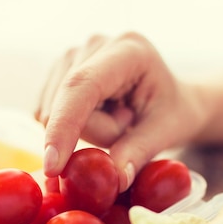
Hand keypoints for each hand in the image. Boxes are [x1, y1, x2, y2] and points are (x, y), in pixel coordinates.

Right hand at [35, 32, 203, 191]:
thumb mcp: (167, 131)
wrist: (168, 98)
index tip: (52, 166)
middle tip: (128, 126)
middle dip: (92, 134)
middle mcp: (94, 45)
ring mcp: (72, 55)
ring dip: (86, 132)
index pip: (82, 86)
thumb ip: (139, 151)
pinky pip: (50, 115)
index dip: (63, 125)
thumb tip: (114, 178)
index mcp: (128, 50)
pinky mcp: (58, 72)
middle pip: (66, 105)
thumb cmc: (172, 111)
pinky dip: (73, 128)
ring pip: (54, 113)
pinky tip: (100, 115)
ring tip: (118, 118)